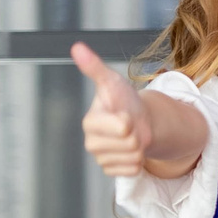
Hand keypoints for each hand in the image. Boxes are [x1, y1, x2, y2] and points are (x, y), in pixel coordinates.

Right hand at [73, 42, 151, 176]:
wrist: (138, 120)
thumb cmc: (123, 100)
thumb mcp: (113, 82)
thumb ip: (95, 68)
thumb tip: (77, 47)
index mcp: (90, 122)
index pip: (123, 127)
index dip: (130, 120)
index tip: (124, 113)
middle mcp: (91, 142)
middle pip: (131, 144)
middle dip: (138, 134)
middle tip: (131, 126)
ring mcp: (101, 158)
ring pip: (134, 158)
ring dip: (140, 148)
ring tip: (131, 136)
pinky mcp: (111, 170)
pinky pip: (134, 170)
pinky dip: (138, 161)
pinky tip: (130, 151)